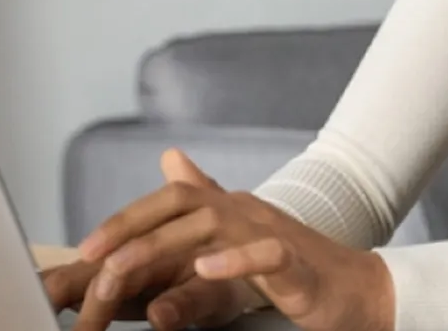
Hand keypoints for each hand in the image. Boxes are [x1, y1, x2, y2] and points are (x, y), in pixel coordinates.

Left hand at [73, 149, 395, 330]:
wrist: (360, 291)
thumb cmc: (295, 269)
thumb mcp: (239, 235)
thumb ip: (203, 199)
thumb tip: (168, 157)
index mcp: (229, 207)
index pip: (169, 199)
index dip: (125, 219)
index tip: (86, 247)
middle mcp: (246, 211)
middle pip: (181, 206)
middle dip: (130, 231)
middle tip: (90, 260)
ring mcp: (273, 234)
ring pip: (212, 227)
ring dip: (162, 246)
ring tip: (122, 269)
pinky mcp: (299, 265)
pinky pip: (267, 254)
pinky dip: (235, 260)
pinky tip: (204, 270)